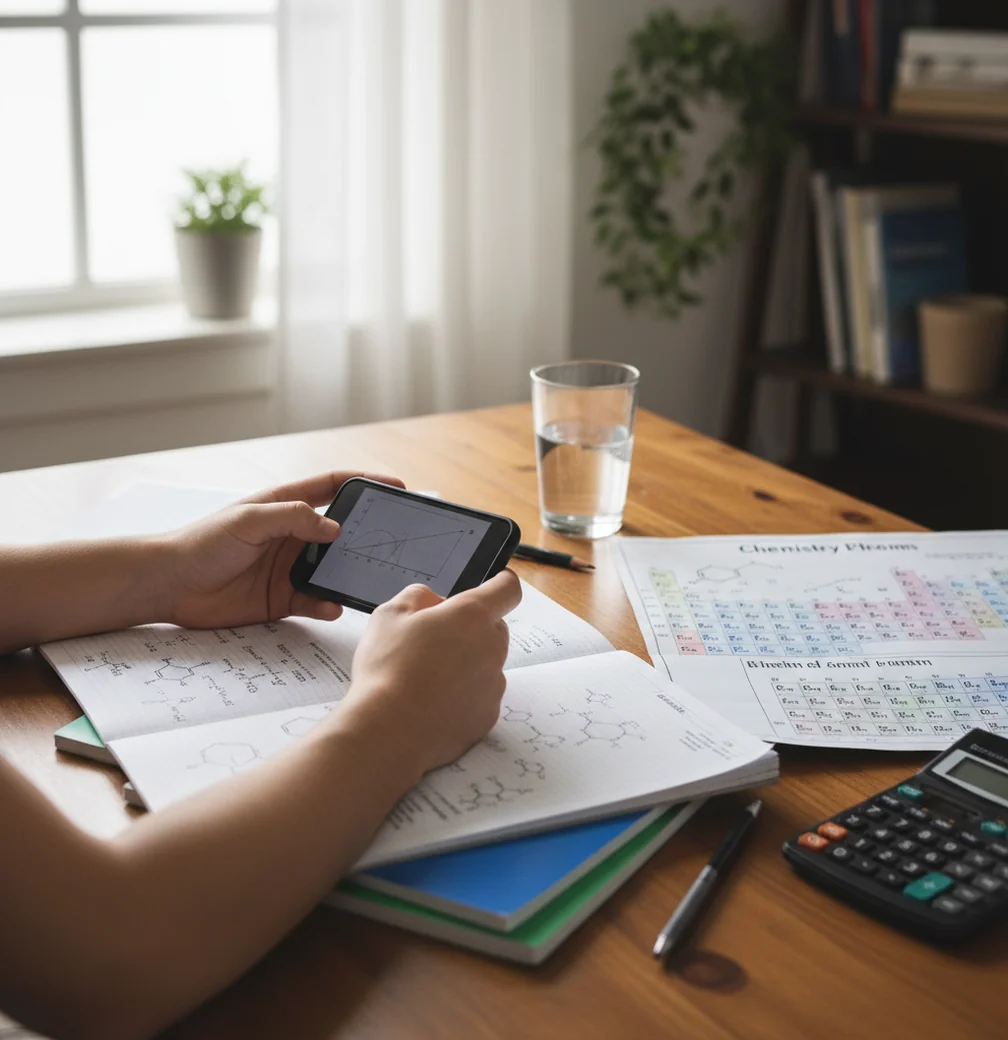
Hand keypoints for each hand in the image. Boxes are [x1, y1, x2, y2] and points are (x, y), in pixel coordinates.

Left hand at [165, 472, 403, 629]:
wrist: (170, 585)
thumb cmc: (202, 543)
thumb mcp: (249, 520)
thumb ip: (292, 518)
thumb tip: (334, 528)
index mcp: (285, 506)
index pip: (334, 487)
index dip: (366, 483)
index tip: (396, 487)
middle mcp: (293, 535)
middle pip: (341, 531)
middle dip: (367, 535)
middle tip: (393, 540)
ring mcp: (290, 567)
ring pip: (333, 569)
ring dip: (350, 573)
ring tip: (368, 577)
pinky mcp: (283, 598)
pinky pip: (316, 600)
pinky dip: (328, 603)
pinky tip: (331, 605)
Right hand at [343, 570, 522, 777]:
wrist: (389, 732)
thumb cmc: (387, 670)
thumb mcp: (389, 614)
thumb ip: (418, 596)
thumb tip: (433, 601)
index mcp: (471, 616)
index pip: (507, 589)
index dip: (501, 583)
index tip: (495, 584)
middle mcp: (491, 648)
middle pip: (494, 628)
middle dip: (472, 628)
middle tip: (435, 639)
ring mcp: (493, 684)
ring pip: (486, 663)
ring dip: (466, 664)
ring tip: (427, 677)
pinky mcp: (488, 715)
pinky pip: (481, 696)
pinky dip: (464, 695)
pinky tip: (433, 702)